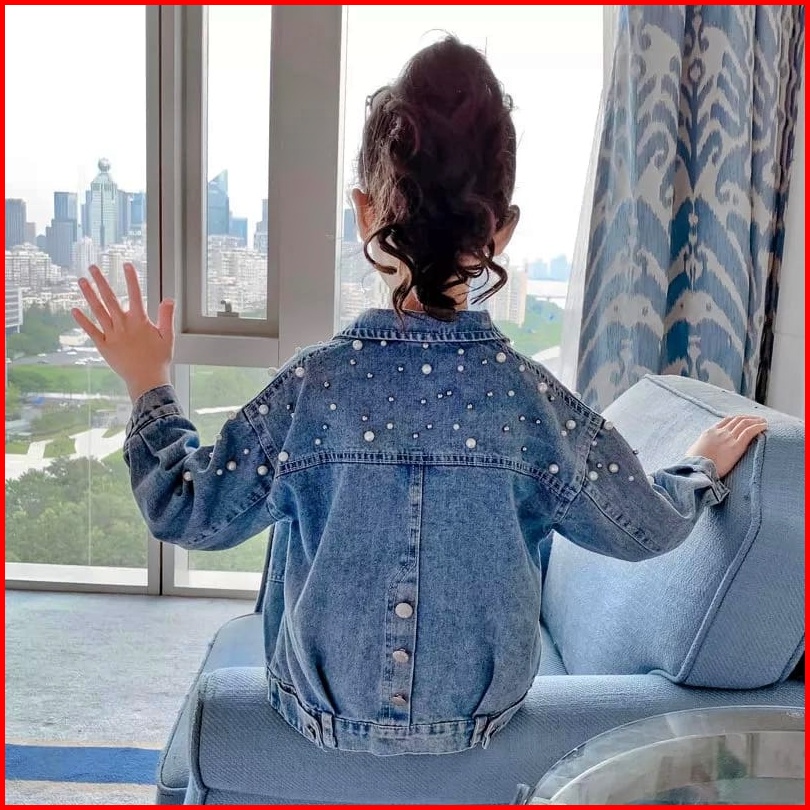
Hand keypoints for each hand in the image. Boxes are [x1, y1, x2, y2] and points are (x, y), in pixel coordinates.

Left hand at [72, 263, 174, 401]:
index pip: (135, 294)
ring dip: (89, 295)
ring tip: (81, 281)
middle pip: (110, 298)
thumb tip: (169, 299)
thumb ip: (166, 316)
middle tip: (93, 267)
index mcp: (140, 321)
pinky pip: (91, 330)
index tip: (126, 265)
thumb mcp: (168, 337)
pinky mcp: (104, 346)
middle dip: (101, 281)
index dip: (131, 278)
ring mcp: (112, 335)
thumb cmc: (159, 359)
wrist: (147, 380)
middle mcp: (123, 325)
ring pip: (98, 311)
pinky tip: (74, 310)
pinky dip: (82, 320)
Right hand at [686, 415, 767, 477]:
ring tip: (763, 422)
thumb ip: (700, 447)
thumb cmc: (693, 464)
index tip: (744, 420)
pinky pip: (749, 432)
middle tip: (757, 419)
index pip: (726, 421)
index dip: (737, 419)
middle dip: (748, 418)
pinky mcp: (736, 446)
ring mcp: (728, 438)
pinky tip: (764, 426)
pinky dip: (757, 427)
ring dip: (755, 421)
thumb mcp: (693, 451)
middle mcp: (720, 432)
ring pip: (744, 423)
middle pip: (737, 420)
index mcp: (709, 433)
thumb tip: (699, 451)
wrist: (696, 469)